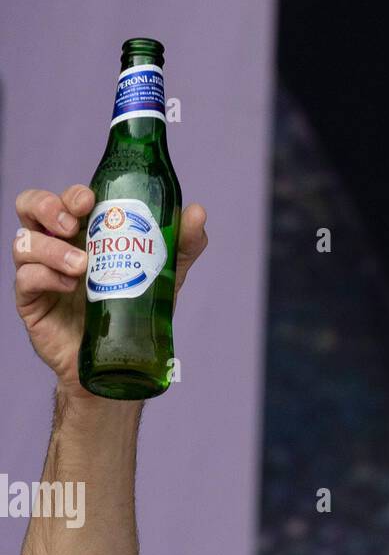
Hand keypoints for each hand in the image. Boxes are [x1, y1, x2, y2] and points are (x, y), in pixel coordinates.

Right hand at [12, 184, 207, 399]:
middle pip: (30, 208)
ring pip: (24, 243)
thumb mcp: (161, 276)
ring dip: (52, 248)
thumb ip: (179, 245)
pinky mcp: (31, 303)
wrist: (119, 360)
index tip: (89, 201)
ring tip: (81, 267)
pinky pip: (24, 279)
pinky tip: (68, 285)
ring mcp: (40, 274)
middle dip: (48, 207)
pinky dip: (45, 276)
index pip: (63, 200)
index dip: (70, 194)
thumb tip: (197, 213)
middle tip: (73, 223)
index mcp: (82, 234)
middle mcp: (56, 248)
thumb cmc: (133, 313)